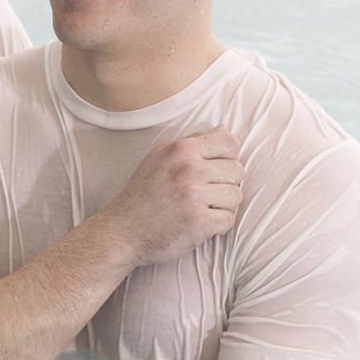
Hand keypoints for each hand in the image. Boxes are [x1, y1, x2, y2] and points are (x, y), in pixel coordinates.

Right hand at [105, 125, 243, 267]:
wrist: (122, 231)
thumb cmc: (142, 194)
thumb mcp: (159, 158)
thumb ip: (192, 141)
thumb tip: (224, 129)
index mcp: (180, 149)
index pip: (230, 142)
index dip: (228, 157)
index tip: (213, 170)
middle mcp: (188, 168)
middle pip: (237, 170)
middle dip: (226, 183)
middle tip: (205, 194)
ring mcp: (193, 195)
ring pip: (236, 196)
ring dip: (222, 206)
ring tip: (201, 208)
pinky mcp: (198, 221)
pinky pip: (229, 220)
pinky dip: (217, 225)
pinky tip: (199, 224)